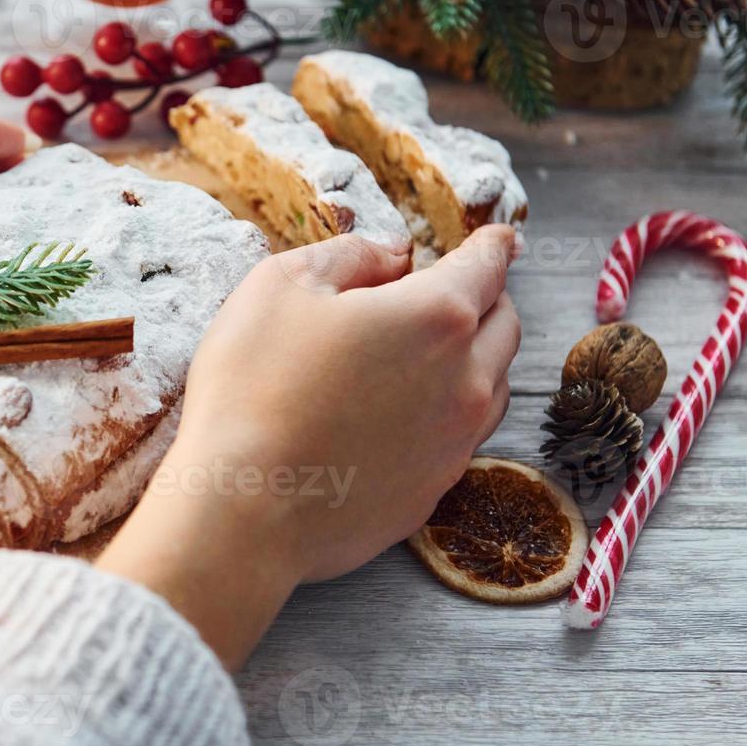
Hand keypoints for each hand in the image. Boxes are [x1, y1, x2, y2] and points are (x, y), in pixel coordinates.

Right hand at [96, 226, 519, 668]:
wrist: (242, 508)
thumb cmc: (252, 386)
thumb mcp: (281, 285)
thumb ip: (349, 255)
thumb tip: (391, 254)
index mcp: (436, 316)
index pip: (488, 265)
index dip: (492, 243)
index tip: (499, 237)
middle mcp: (465, 380)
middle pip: (504, 326)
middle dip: (485, 299)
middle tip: (450, 292)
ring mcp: (454, 444)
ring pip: (492, 387)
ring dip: (473, 360)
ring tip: (426, 355)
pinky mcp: (431, 493)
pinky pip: (460, 440)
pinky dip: (446, 415)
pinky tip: (401, 416)